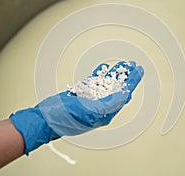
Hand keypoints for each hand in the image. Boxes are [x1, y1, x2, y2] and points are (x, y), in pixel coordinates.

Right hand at [10, 61, 143, 154]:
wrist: (45, 119)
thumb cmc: (65, 119)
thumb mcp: (90, 112)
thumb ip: (109, 104)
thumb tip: (125, 96)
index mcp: (105, 113)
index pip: (124, 95)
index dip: (132, 82)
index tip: (139, 71)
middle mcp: (100, 106)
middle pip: (117, 88)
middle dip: (126, 76)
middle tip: (134, 65)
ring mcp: (90, 98)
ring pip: (106, 83)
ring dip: (115, 73)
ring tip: (123, 64)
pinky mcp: (81, 93)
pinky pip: (93, 81)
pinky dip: (99, 73)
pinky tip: (104, 67)